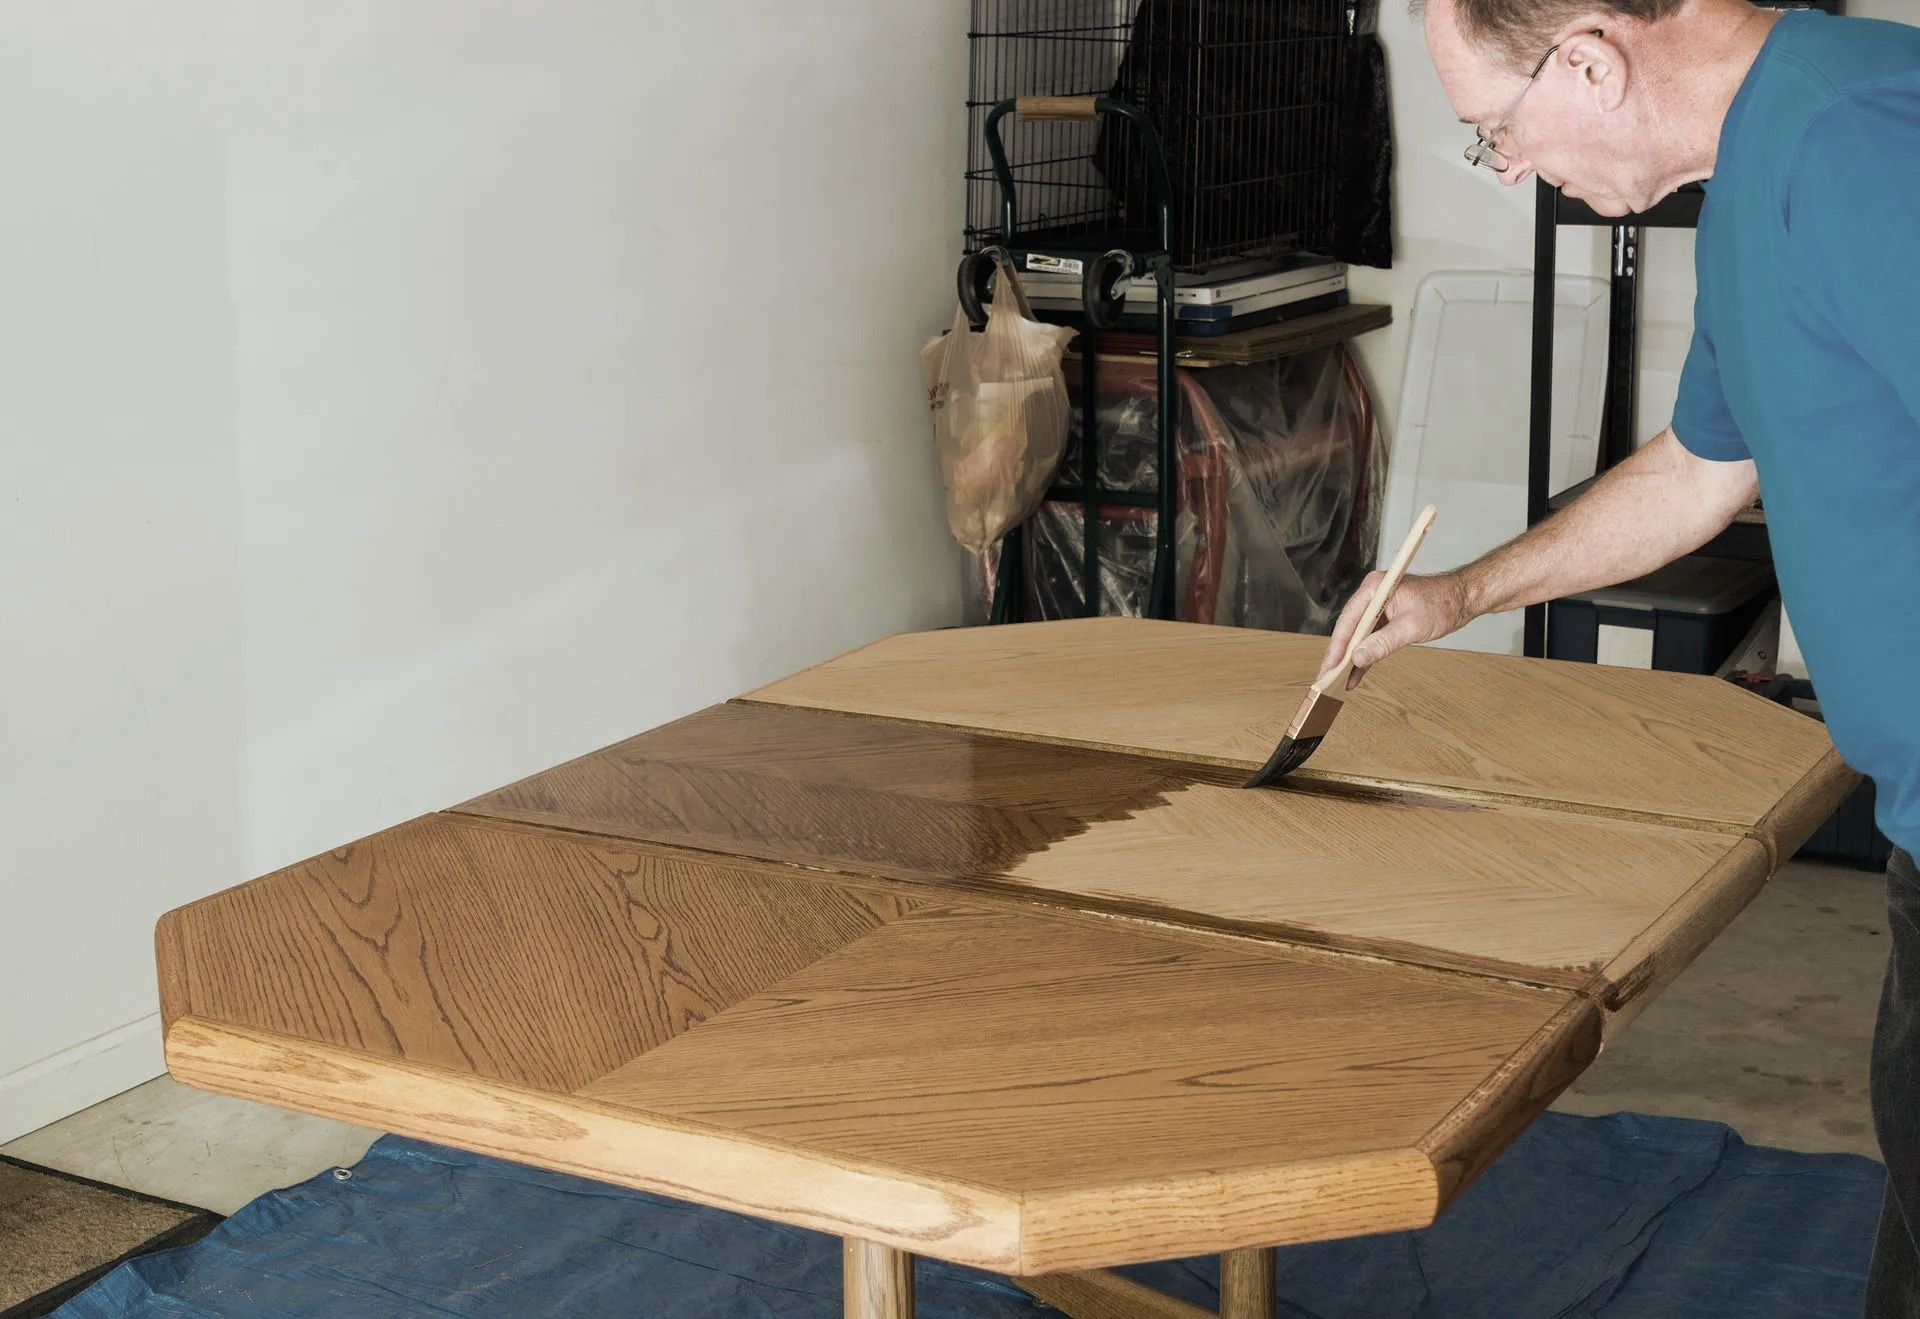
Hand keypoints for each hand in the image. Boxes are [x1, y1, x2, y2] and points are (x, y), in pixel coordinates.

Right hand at [1319, 572, 1471, 689]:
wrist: (1463, 599)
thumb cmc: (1442, 604)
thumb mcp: (1411, 627)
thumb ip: (1383, 643)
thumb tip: (1358, 658)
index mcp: (1375, 588)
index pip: (1348, 620)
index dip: (1337, 646)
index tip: (1328, 667)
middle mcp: (1372, 595)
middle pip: (1348, 628)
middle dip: (1338, 655)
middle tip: (1326, 678)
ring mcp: (1377, 607)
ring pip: (1357, 636)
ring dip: (1350, 659)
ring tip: (1338, 681)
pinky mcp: (1384, 619)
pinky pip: (1369, 639)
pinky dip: (1364, 657)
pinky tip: (1356, 675)